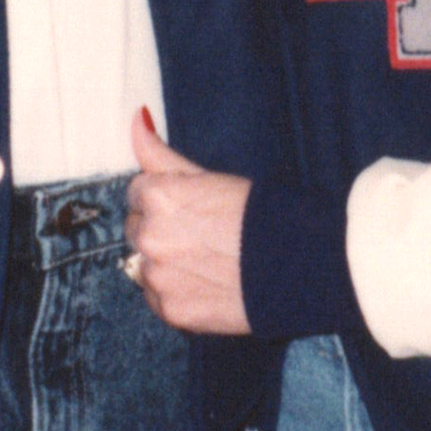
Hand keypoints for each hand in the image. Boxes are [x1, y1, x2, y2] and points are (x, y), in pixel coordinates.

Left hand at [125, 111, 251, 335]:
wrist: (295, 263)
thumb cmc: (257, 212)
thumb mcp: (208, 176)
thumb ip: (161, 153)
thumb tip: (137, 119)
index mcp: (157, 196)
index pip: (137, 192)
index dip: (164, 199)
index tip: (188, 207)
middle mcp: (150, 237)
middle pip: (135, 229)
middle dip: (158, 230)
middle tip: (197, 234)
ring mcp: (159, 277)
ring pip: (142, 266)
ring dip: (162, 264)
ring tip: (202, 261)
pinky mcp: (172, 311)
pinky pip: (157, 299)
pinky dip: (173, 294)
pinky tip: (202, 284)